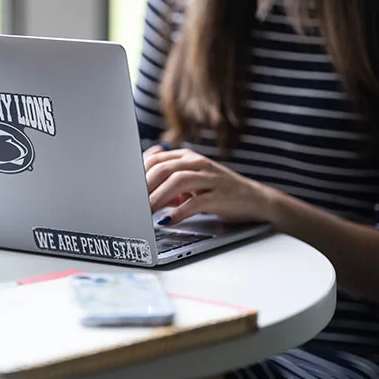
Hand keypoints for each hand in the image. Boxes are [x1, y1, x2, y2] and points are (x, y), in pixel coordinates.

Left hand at [143, 146, 273, 224]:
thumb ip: (167, 182)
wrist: (254, 200)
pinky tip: (167, 220)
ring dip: (158, 197)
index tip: (124, 189)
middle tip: (130, 202)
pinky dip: (179, 211)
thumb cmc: (217, 192)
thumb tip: (138, 186)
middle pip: (164, 168)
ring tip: (145, 211)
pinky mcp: (221, 196)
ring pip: (178, 180)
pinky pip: (196, 202)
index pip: (155, 159)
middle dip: (144, 186)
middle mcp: (198, 163)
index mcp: (187, 157)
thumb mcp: (190, 183)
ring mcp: (210, 178)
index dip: (137, 174)